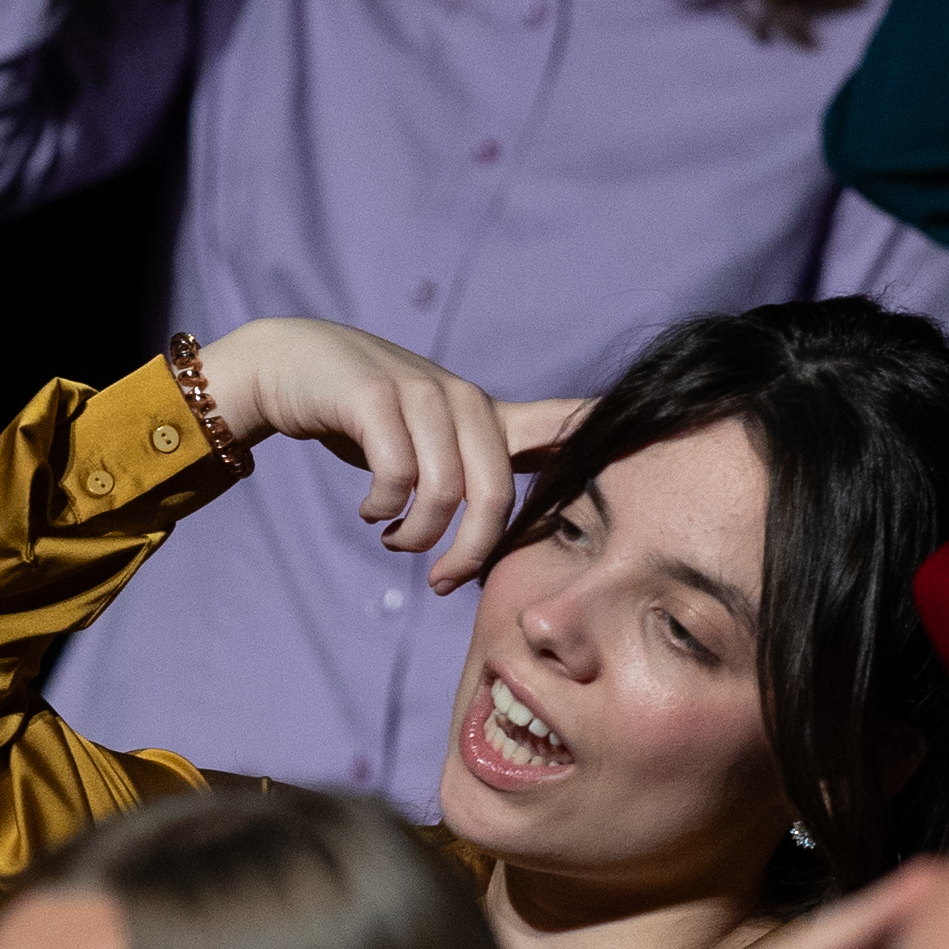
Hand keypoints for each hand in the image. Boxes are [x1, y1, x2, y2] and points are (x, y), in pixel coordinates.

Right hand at [190, 318, 586, 592]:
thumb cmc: (363, 415)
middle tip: (443, 583)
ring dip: (416, 536)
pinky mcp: (376, 397)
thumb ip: (466, 473)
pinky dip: (382, 508)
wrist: (287, 365)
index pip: (560, 423)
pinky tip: (369, 510)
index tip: (660, 447)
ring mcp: (420, 392)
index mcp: (485, 415)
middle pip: (496, 494)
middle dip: (472, 552)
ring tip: (392, 539)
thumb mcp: (426, 437)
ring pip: (444, 492)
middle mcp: (462, 400)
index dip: (603, 439)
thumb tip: (491, 546)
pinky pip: (396, 475)